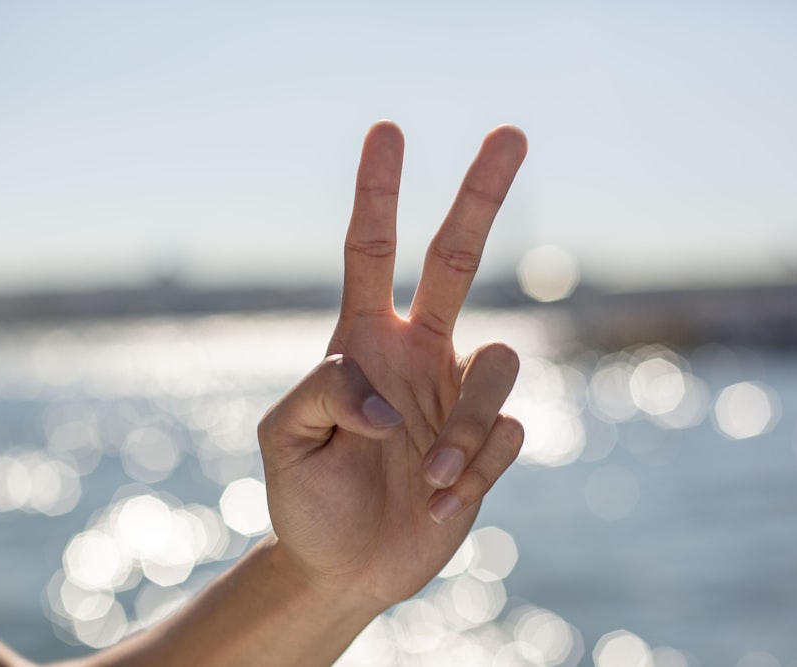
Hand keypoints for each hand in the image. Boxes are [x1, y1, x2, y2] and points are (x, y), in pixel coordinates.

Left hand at [259, 120, 527, 608]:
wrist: (344, 568)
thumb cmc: (305, 498)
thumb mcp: (283, 440)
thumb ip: (321, 394)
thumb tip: (391, 399)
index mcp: (364, 340)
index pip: (372, 251)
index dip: (379, 193)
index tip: (388, 132)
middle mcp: (418, 353)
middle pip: (458, 260)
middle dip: (482, 195)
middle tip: (513, 131)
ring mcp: (457, 395)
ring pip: (498, 365)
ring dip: (461, 428)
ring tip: (423, 479)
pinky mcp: (490, 444)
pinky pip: (508, 432)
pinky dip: (473, 469)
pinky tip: (438, 501)